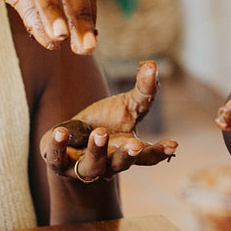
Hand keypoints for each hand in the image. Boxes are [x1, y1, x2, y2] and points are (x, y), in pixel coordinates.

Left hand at [41, 61, 177, 179]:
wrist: (72, 140)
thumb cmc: (105, 122)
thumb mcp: (126, 106)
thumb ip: (143, 91)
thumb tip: (152, 64)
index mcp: (129, 151)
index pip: (148, 155)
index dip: (160, 152)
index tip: (173, 144)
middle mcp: (110, 164)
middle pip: (121, 164)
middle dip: (128, 155)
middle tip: (136, 145)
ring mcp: (85, 166)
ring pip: (93, 165)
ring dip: (97, 149)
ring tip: (99, 132)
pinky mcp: (60, 163)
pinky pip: (57, 158)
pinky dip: (60, 145)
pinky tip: (60, 131)